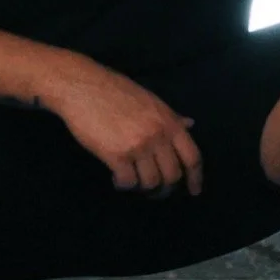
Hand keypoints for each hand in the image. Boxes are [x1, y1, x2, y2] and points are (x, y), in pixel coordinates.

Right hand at [45, 58, 202, 196]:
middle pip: (173, 175)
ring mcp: (138, 146)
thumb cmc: (116, 91)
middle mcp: (158, 135)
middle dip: (165, 189)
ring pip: (151, 182)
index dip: (195, 178)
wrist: (83, 87)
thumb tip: (190, 124)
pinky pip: (128, 182)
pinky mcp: (117, 155)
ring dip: (143, 188)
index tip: (194, 191)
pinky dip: (124, 185)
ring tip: (133, 182)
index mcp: (169, 121)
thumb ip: (171, 117)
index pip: (192, 157)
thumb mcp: (150, 101)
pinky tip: (117, 179)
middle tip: (154, 192)